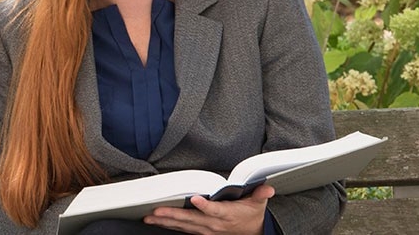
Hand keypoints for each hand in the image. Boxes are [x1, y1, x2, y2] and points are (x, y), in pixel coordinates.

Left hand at [142, 184, 275, 234]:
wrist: (251, 234)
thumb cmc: (250, 215)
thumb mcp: (257, 204)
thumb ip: (260, 195)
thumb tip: (267, 188)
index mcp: (227, 214)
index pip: (215, 210)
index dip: (205, 206)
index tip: (195, 199)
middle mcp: (214, 224)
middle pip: (191, 220)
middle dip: (173, 215)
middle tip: (157, 211)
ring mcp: (205, 230)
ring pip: (183, 226)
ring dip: (166, 221)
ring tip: (150, 217)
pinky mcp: (200, 232)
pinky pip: (182, 229)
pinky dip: (168, 225)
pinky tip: (157, 222)